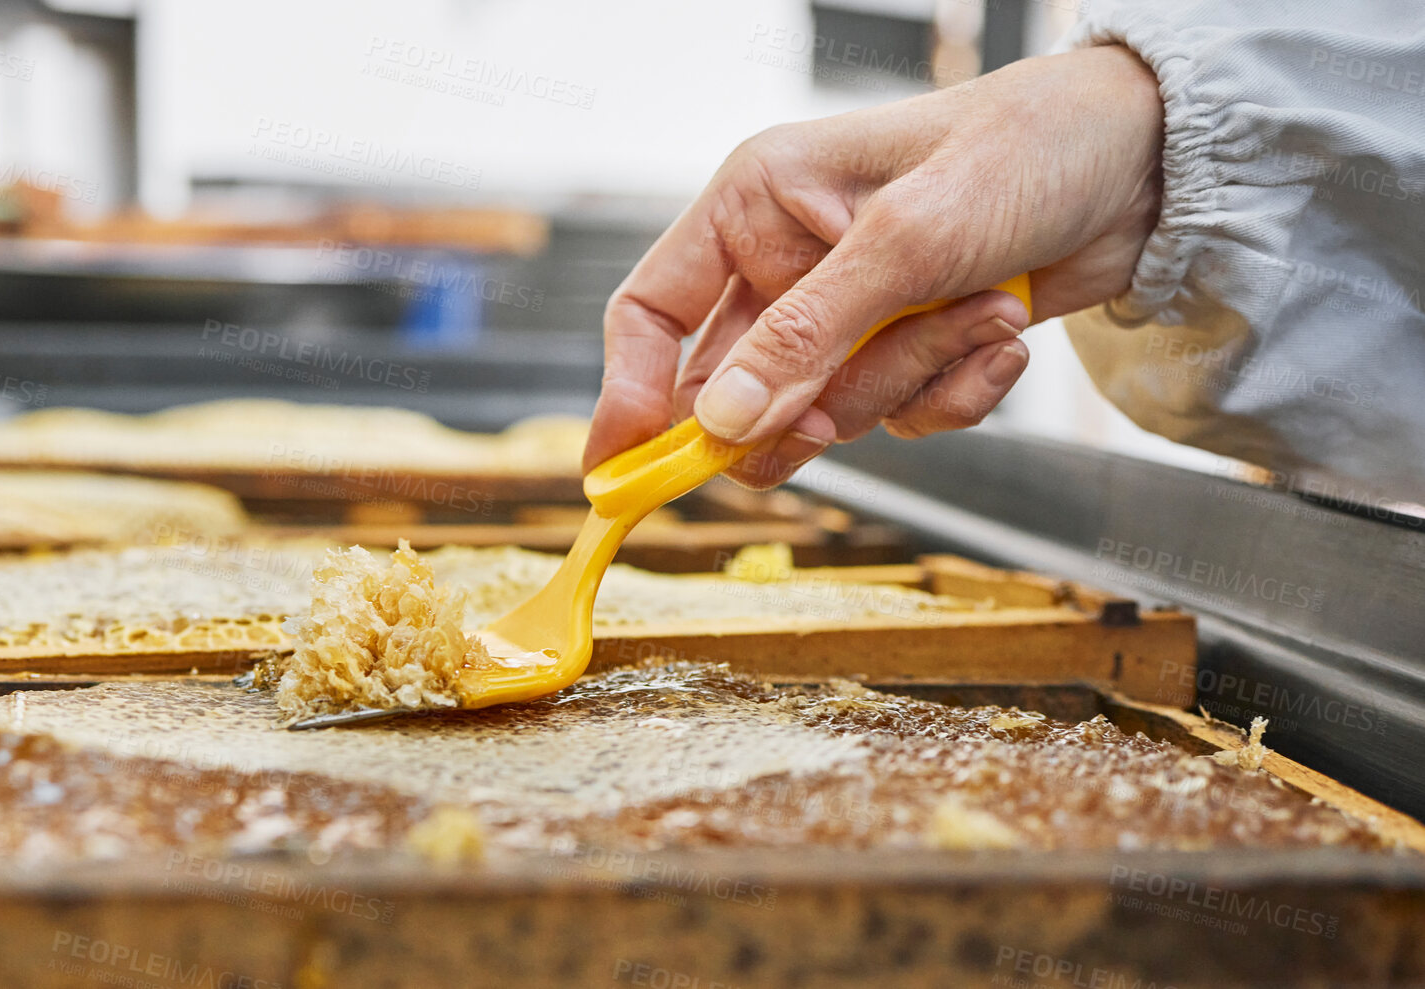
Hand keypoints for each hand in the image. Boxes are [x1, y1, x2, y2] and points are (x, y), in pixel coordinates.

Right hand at [587, 45, 1163, 487]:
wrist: (1150, 164)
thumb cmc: (1023, 152)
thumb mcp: (906, 242)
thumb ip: (807, 338)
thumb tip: (724, 424)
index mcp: (754, 204)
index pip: (653, 312)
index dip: (628, 394)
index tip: (619, 470)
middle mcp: (787, 261)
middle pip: (738, 387)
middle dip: (808, 401)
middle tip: (836, 409)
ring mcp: (847, 314)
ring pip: (826, 412)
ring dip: (908, 380)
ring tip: (977, 311)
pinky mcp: (905, 350)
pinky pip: (896, 418)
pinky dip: (953, 393)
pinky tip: (1000, 335)